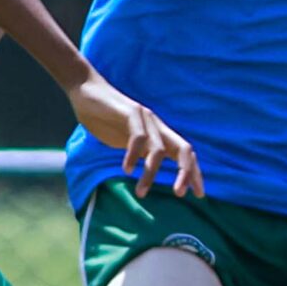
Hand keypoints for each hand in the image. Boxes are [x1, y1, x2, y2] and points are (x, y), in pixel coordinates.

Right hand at [68, 73, 202, 197]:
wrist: (87, 90)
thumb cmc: (106, 119)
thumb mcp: (128, 142)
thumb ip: (141, 153)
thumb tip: (151, 172)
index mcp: (159, 134)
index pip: (185, 154)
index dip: (194, 173)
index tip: (199, 194)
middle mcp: (157, 126)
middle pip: (183, 149)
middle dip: (186, 172)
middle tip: (180, 193)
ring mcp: (145, 118)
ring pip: (158, 149)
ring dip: (150, 173)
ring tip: (141, 192)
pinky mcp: (130, 112)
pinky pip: (138, 137)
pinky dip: (133, 156)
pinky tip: (127, 170)